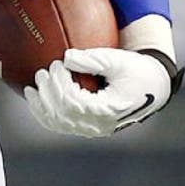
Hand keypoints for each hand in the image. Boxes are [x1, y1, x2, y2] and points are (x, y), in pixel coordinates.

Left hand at [23, 48, 178, 137]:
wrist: (153, 86)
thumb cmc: (137, 70)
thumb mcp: (119, 60)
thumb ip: (93, 59)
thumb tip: (67, 56)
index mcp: (109, 110)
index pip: (73, 103)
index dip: (59, 84)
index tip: (56, 64)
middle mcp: (100, 125)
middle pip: (62, 115)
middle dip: (48, 93)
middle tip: (42, 72)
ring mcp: (93, 129)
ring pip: (59, 124)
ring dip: (41, 106)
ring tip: (32, 88)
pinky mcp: (88, 127)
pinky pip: (61, 125)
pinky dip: (45, 114)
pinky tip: (36, 100)